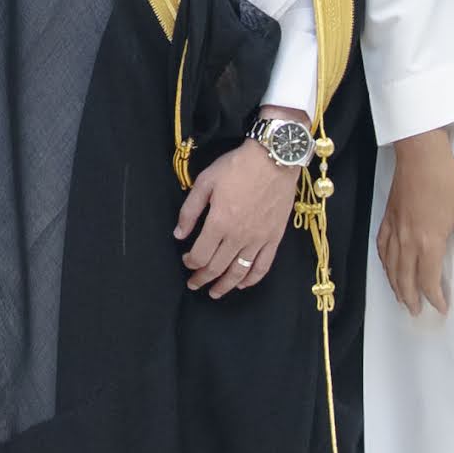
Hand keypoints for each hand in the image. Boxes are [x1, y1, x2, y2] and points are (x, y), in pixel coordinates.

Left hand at [176, 123, 300, 297]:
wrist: (274, 159)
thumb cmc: (238, 167)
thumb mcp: (205, 181)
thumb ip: (190, 211)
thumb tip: (178, 234)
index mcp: (219, 223)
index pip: (200, 254)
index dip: (190, 262)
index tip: (185, 261)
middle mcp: (238, 236)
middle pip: (217, 267)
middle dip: (202, 278)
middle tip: (194, 283)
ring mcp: (258, 239)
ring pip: (239, 271)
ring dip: (225, 286)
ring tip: (215, 293)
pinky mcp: (274, 237)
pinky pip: (263, 265)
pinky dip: (252, 278)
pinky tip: (243, 284)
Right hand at [378, 131, 453, 318]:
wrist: (420, 154)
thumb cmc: (447, 181)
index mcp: (428, 243)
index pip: (427, 281)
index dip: (435, 298)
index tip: (442, 308)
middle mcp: (407, 241)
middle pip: (405, 279)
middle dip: (412, 299)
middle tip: (417, 312)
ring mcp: (394, 230)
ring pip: (390, 267)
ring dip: (396, 287)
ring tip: (402, 298)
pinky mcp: (387, 218)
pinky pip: (381, 248)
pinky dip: (384, 264)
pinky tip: (388, 267)